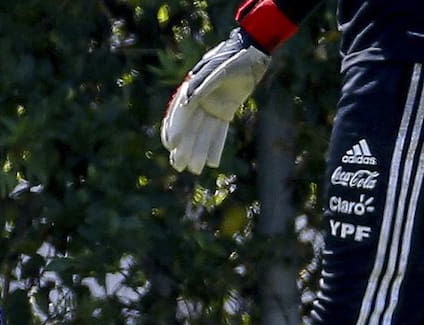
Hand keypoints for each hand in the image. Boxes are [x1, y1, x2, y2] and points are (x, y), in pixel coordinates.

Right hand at [161, 28, 269, 173]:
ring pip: (203, 134)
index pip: (180, 114)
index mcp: (192, 90)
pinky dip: (215, 146)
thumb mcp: (221, 69)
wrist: (254, 51)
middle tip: (179, 166)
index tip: (172, 145)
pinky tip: (212, 163)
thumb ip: (203, 85)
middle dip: (184, 148)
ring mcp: (212, 107)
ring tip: (195, 170)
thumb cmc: (236, 57)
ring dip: (198, 152)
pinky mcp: (225, 111)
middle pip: (189, 129)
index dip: (174, 129)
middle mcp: (199, 101)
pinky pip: (219, 132)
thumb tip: (186, 102)